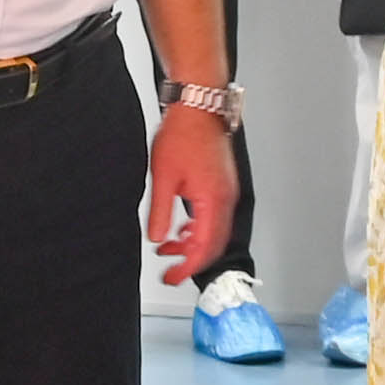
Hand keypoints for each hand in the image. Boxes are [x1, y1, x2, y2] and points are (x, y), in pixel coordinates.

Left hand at [143, 98, 241, 286]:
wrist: (199, 107)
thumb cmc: (183, 134)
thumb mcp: (163, 177)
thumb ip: (161, 212)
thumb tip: (157, 237)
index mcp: (213, 200)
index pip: (204, 248)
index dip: (187, 268)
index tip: (172, 277)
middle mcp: (225, 199)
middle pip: (213, 245)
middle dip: (191, 261)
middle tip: (170, 271)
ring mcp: (227, 191)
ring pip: (215, 232)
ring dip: (193, 244)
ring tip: (169, 247)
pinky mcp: (223, 184)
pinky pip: (215, 217)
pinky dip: (199, 229)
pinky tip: (182, 227)